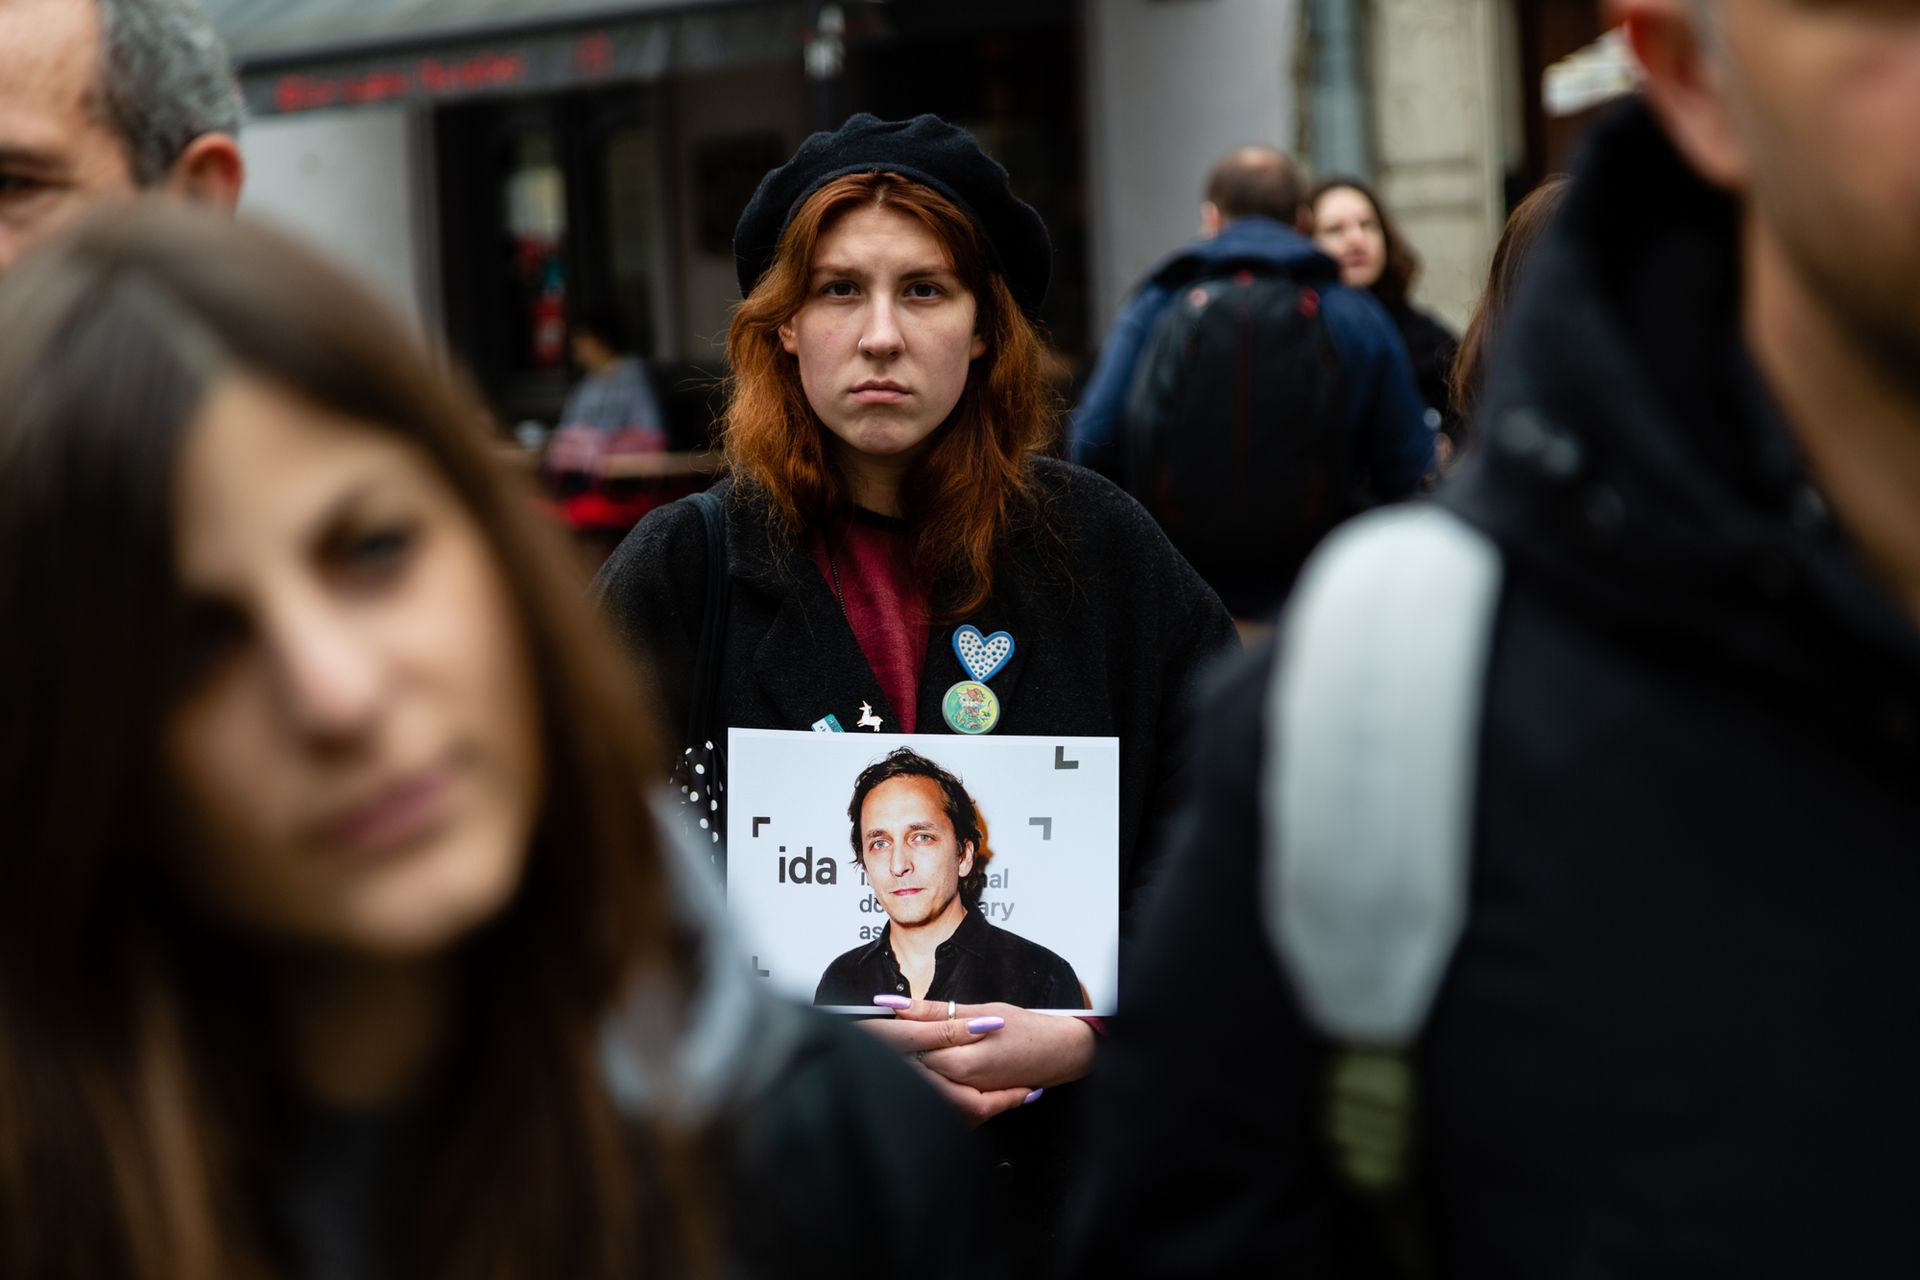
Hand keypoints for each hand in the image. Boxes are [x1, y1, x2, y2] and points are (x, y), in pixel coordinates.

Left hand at [862, 995, 1097, 1092]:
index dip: (885, 1034)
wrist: (1060, 1054)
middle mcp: (960, 1080)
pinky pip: (940, 1092)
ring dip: (905, 1067)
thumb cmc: (1026, 1029)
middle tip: (868, 1033)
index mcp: (961, 1056)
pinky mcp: (972, 1099)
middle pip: (911, 1067)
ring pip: (923, 1082)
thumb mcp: (981, 1010)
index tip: (866, 1020)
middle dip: (889, 1052)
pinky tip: (917, 1068)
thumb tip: (898, 1005)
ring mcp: (966, 1093)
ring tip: (889, 1052)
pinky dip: (925, 1080)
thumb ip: (935, 1012)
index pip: (910, 1046)